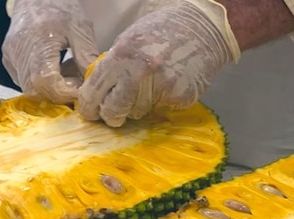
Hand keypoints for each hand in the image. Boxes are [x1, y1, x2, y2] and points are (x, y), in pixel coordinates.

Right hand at [2, 0, 98, 103]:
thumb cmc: (62, 8)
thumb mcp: (81, 30)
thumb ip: (87, 59)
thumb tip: (91, 87)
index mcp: (38, 43)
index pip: (46, 81)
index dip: (65, 92)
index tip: (81, 87)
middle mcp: (19, 53)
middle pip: (35, 91)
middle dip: (58, 93)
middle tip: (75, 80)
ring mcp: (10, 57)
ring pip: (29, 89)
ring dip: (50, 88)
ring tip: (66, 69)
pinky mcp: (8, 60)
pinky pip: (24, 81)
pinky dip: (40, 81)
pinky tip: (53, 66)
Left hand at [77, 1, 239, 126]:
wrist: (205, 27)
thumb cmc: (166, 30)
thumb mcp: (130, 39)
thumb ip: (114, 65)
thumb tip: (98, 90)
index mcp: (122, 54)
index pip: (93, 91)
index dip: (88, 107)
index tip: (90, 113)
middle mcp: (139, 71)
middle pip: (113, 110)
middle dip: (111, 115)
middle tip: (115, 114)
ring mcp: (160, 86)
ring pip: (137, 113)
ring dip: (139, 106)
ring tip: (151, 87)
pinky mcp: (178, 97)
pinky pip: (160, 109)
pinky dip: (161, 103)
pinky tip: (168, 85)